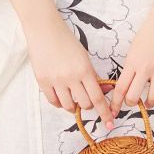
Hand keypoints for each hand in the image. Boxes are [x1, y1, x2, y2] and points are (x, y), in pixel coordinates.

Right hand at [24, 9, 115, 129]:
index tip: (110, 122)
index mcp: (84, 69)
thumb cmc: (67, 41)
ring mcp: (56, 80)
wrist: (45, 30)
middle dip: (88, 105)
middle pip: (84, 104)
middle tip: (86, 99)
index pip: (98, 97)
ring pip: (68, 106)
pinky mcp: (43, 81)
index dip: (105, 112)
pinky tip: (61, 97)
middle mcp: (71, 77)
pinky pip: (53, 101)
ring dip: (73, 106)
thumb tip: (103, 91)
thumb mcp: (84, 56)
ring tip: (72, 97)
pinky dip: (59, 103)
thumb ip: (92, 75)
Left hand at [108, 0, 153, 116]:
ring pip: (151, 98)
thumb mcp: (135, 47)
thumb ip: (132, 64)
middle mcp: (145, 68)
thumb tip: (129, 81)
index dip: (115, 103)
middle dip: (130, 104)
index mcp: (132, 62)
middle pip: (133, 97)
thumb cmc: (151, 29)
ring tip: (148, 104)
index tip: (112, 112)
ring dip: (148, 105)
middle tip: (132, 103)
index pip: (120, 88)